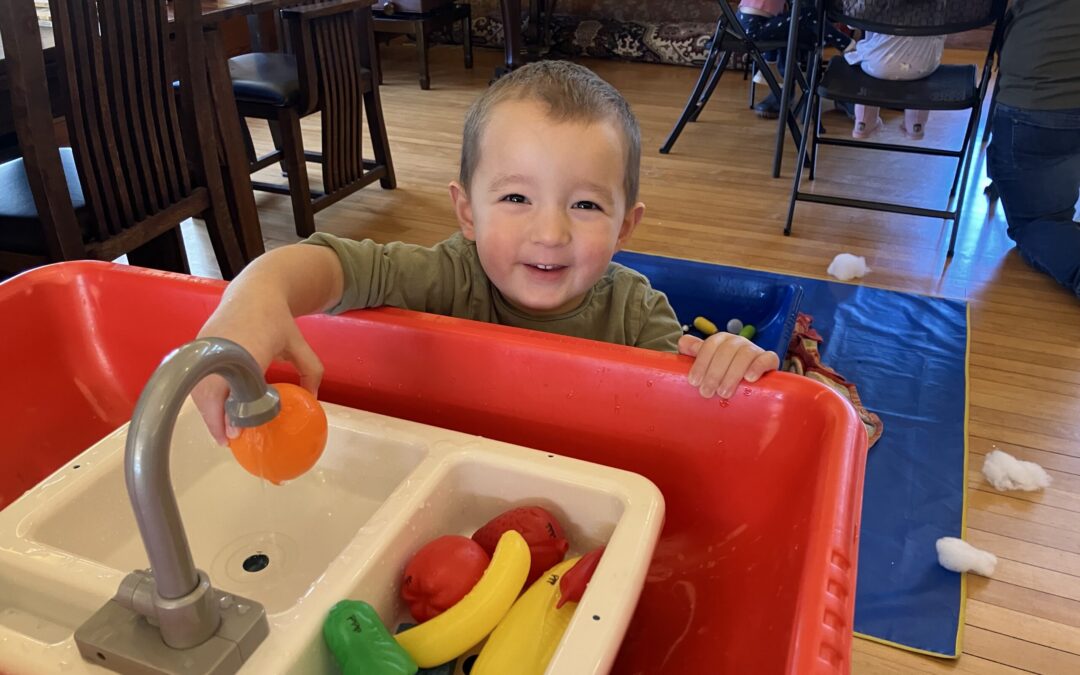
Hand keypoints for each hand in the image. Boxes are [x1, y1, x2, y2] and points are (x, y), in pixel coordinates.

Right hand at [192, 297, 322, 445]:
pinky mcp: (197, 346)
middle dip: (215, 420)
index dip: (228, 414)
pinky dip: (204, 396)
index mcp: (246, 351)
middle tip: (229, 440)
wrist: (255, 291)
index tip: (235, 433)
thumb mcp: (299, 345)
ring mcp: (205, 347)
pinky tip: (216, 409)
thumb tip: (313, 399)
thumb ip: (311, 371)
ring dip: (208, 410)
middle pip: (208, 393)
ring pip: (198, 387)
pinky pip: (196, 377)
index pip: (230, 389)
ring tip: (223, 429)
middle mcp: (220, 350)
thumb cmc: (278, 320)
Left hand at [678, 333, 777, 398]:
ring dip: (732, 374)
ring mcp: (754, 350)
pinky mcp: (769, 360)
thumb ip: (695, 351)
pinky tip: (750, 379)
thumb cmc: (723, 371)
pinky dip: (758, 367)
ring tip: (724, 393)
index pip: (710, 345)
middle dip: (714, 373)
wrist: (750, 377)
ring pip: (745, 355)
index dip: (701, 363)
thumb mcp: (708, 361)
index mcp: (721, 340)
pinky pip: (767, 358)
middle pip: (726, 350)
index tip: (693, 381)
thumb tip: (682, 343)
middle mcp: (737, 342)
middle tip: (706, 392)